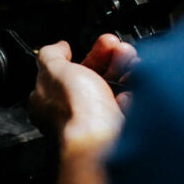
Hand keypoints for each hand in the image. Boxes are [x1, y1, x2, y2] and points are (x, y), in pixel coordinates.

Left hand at [30, 34, 137, 153]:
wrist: (102, 140)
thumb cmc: (74, 109)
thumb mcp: (54, 70)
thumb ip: (51, 54)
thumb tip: (59, 46)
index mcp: (49, 100)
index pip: (70, 70)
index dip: (89, 54)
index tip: (103, 43)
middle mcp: (72, 112)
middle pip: (96, 76)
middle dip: (112, 58)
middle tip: (121, 50)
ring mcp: (97, 122)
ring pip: (115, 89)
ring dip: (126, 70)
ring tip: (132, 63)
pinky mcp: (118, 129)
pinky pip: (129, 106)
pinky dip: (133, 94)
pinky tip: (131, 90)